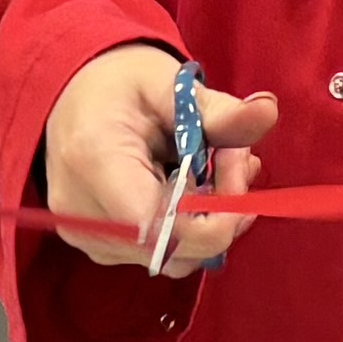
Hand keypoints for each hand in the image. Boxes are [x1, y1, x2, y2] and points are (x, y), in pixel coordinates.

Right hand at [39, 40, 273, 275]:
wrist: (74, 97)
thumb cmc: (119, 86)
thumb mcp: (171, 84)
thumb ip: (220, 110)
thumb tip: (267, 110)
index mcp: (95, 163)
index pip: (164, 228)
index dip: (218, 208)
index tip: (236, 157)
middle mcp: (82, 213)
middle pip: (177, 247)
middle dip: (224, 208)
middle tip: (235, 156)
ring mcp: (89, 237)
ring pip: (177, 257)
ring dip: (213, 219)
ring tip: (218, 166)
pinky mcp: (101, 247)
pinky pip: (163, 253)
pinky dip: (192, 227)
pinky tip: (197, 187)